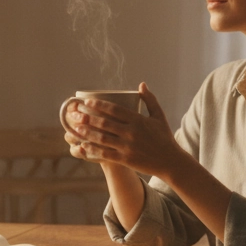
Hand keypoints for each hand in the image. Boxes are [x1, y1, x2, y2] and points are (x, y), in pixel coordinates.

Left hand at [67, 83, 184, 178]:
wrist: (170, 161)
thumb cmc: (164, 137)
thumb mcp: (158, 116)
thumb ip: (149, 100)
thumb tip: (141, 84)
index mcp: (138, 120)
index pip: (115, 109)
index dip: (99, 105)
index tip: (87, 101)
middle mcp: (131, 133)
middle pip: (105, 123)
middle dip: (88, 117)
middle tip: (75, 113)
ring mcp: (127, 147)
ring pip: (102, 138)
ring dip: (87, 132)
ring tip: (75, 127)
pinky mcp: (125, 160)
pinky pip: (105, 154)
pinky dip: (93, 150)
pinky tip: (83, 146)